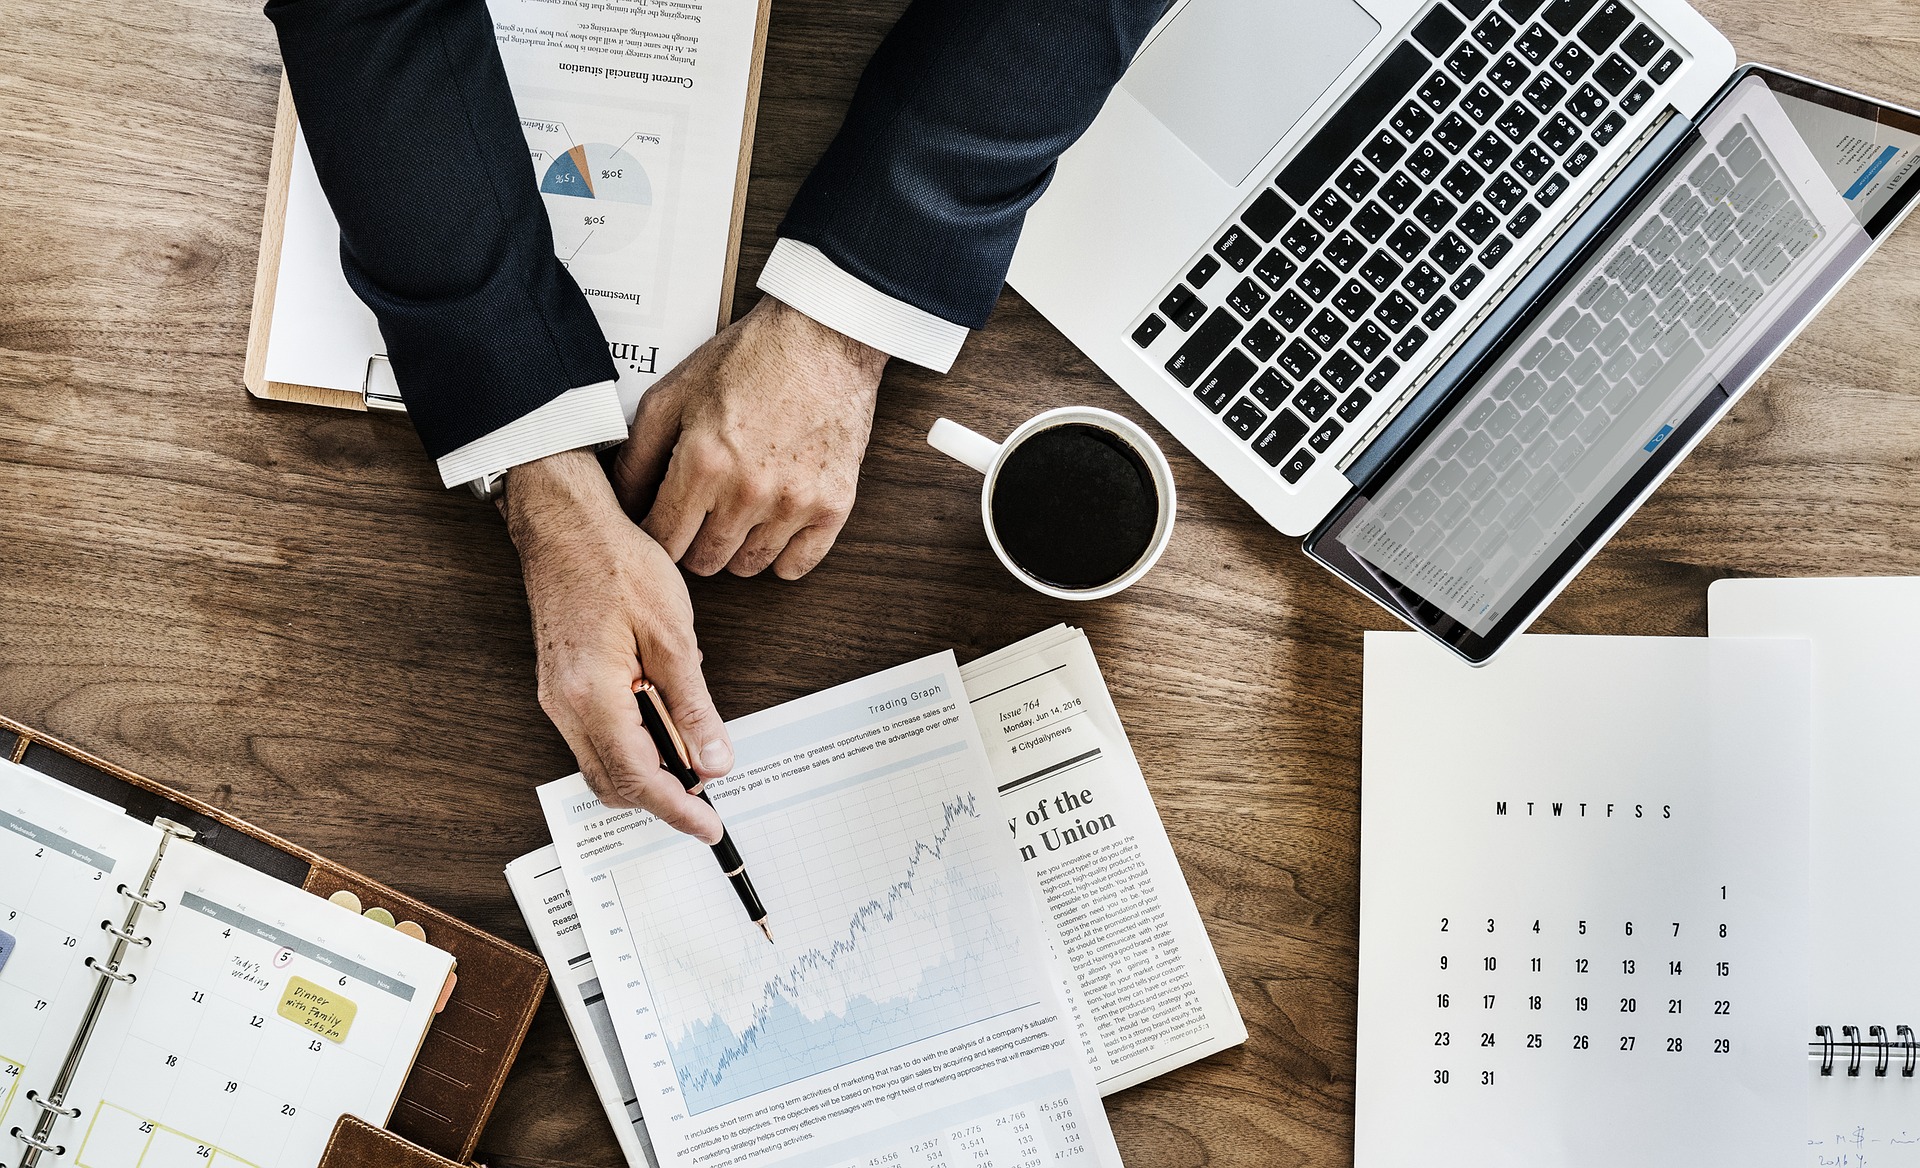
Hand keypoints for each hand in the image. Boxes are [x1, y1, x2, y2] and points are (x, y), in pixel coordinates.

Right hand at [501, 449, 731, 839]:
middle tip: (708, 791)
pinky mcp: (561, 687)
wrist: (567, 526)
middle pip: (613, 784)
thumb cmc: (616, 564)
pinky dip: (633, 743)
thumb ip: (693, 706)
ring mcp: (557, 698)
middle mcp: (564, 706)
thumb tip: (713, 760)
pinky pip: (596, 737)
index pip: (637, 778)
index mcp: (590, 696)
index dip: (677, 810)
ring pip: (602, 764)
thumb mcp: (673, 636)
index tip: (708, 827)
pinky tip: (664, 717)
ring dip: (648, 770)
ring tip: (692, 751)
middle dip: (662, 798)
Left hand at [613, 296, 886, 578]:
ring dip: (735, 549)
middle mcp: (747, 491)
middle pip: (703, 562)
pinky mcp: (833, 505)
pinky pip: (796, 566)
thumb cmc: (750, 359)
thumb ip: (639, 454)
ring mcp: (794, 502)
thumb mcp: (674, 394)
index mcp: (702, 463)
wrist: (824, 337)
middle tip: (699, 516)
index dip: (655, 536)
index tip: (662, 524)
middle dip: (692, 544)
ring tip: (737, 514)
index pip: (663, 540)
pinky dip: (780, 555)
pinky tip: (772, 526)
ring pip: (747, 567)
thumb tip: (622, 502)